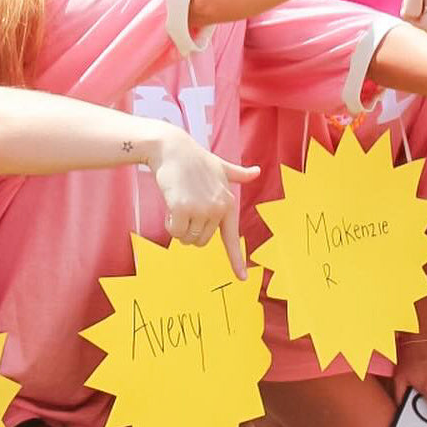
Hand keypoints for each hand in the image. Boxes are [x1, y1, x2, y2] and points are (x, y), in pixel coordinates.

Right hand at [146, 127, 258, 278]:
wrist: (172, 149)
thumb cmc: (195, 159)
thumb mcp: (220, 167)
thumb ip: (238, 174)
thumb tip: (256, 172)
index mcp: (228, 203)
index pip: (232, 237)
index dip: (237, 260)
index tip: (242, 278)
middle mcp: (217, 208)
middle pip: (201, 241)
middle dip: (191, 231)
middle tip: (187, 207)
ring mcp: (201, 209)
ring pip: (187, 239)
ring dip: (179, 227)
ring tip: (179, 203)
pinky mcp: (182, 209)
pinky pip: (175, 232)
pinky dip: (170, 224)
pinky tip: (171, 204)